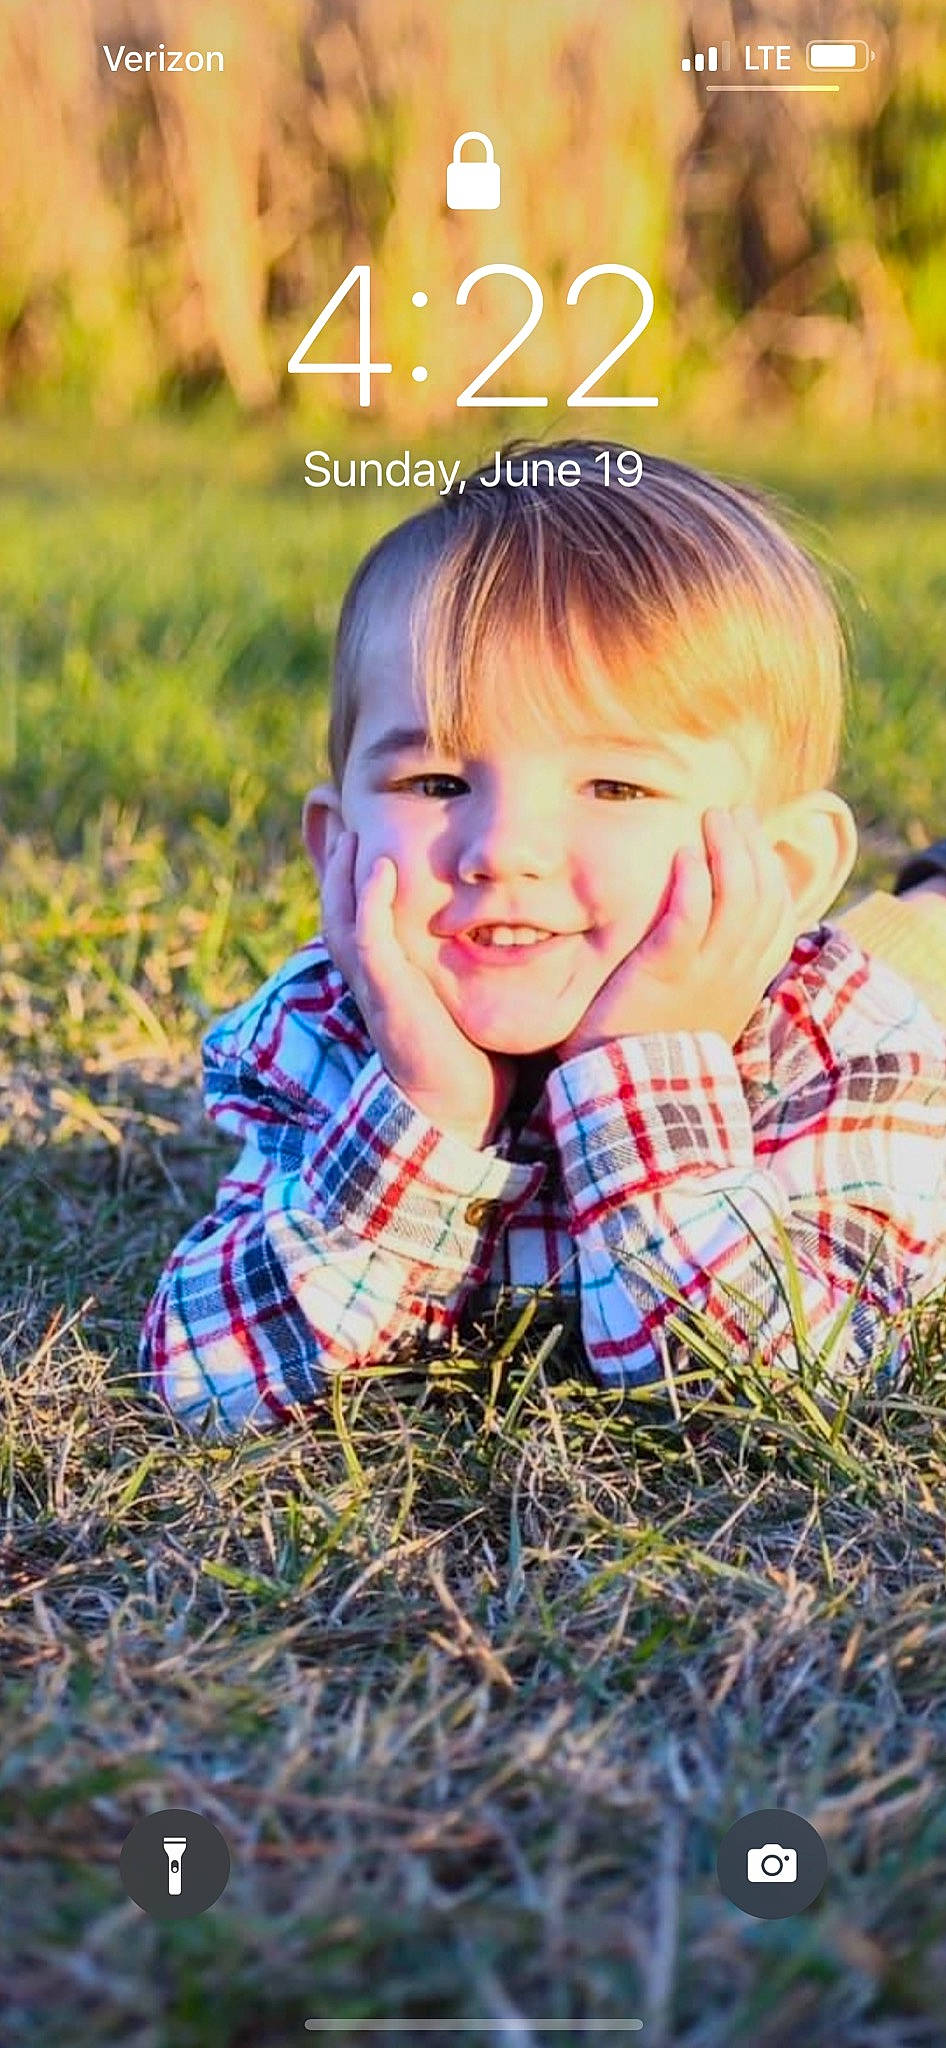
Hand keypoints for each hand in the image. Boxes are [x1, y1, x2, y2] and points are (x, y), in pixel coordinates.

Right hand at [320, 831, 518, 1147]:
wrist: (459, 1101)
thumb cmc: (465, 1045)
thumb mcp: (456, 985)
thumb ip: (460, 950)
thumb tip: (493, 914)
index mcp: (379, 966)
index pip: (351, 904)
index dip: (346, 864)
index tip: (354, 820)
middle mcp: (365, 970)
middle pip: (332, 900)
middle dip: (331, 853)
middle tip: (333, 808)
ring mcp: (370, 981)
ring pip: (340, 912)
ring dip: (342, 867)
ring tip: (350, 825)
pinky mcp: (384, 993)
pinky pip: (367, 939)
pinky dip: (371, 902)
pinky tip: (383, 867)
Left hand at [553, 805, 799, 1058]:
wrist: (628, 1094)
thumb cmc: (650, 1047)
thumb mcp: (695, 1006)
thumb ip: (707, 968)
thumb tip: (707, 929)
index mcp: (745, 982)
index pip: (778, 915)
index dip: (770, 869)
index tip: (751, 836)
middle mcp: (734, 975)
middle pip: (763, 896)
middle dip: (751, 847)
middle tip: (730, 814)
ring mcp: (705, 974)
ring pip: (737, 899)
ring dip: (727, 850)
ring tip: (711, 818)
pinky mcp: (666, 974)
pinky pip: (690, 920)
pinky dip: (692, 883)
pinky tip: (684, 854)